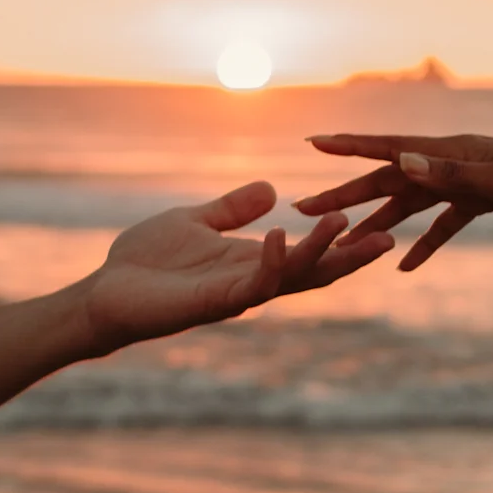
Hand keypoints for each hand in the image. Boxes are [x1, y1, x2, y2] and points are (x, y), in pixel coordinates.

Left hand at [82, 180, 393, 352]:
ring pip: (290, 277)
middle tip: (387, 237)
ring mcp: (234, 296)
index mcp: (251, 262)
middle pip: (313, 274)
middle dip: (349, 258)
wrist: (105, 293)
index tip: (377, 225)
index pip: (307, 256)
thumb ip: (233, 209)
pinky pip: (250, 285)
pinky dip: (270, 261)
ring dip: (318, 252)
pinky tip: (280, 236)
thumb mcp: (196, 221)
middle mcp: (250, 282)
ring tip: (343, 224)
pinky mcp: (211, 304)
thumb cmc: (146, 262)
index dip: (341, 244)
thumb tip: (272, 189)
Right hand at [296, 135, 492, 269]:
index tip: (313, 144)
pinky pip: (444, 222)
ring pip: (411, 203)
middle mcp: (451, 162)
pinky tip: (406, 266)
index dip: (350, 148)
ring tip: (344, 239)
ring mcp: (466, 180)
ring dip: (378, 221)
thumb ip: (451, 175)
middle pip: (389, 180)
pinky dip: (425, 243)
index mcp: (451, 152)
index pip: (389, 148)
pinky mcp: (483, 199)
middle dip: (347, 194)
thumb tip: (402, 163)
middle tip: (304, 209)